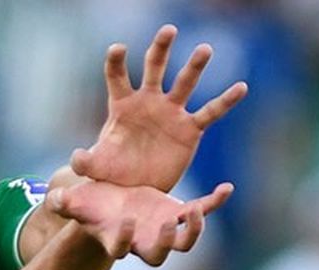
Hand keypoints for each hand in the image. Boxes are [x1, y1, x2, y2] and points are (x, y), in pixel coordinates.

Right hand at [49, 180, 234, 265]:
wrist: (113, 202)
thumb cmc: (90, 205)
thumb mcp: (75, 201)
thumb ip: (63, 203)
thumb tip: (53, 200)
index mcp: (117, 239)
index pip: (120, 249)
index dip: (124, 240)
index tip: (126, 221)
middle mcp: (143, 241)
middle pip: (159, 255)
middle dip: (165, 242)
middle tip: (170, 224)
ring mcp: (164, 229)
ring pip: (184, 241)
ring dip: (195, 229)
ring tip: (198, 209)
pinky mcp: (178, 212)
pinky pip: (201, 211)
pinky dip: (214, 202)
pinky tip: (227, 188)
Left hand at [71, 25, 247, 192]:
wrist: (138, 189)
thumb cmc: (115, 173)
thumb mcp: (98, 169)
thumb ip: (87, 162)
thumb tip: (77, 157)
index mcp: (122, 105)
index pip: (118, 76)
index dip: (116, 62)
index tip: (119, 48)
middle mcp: (148, 101)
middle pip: (155, 67)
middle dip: (161, 49)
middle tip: (168, 30)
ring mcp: (171, 112)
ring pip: (184, 83)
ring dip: (194, 65)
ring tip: (204, 48)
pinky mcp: (190, 129)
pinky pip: (210, 112)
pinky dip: (226, 101)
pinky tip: (241, 87)